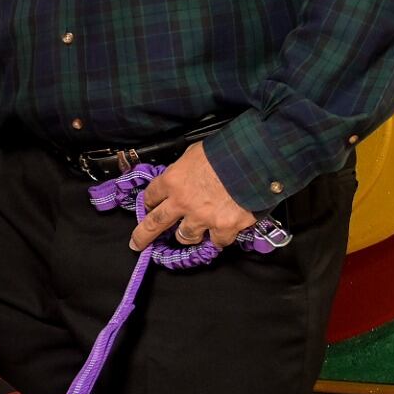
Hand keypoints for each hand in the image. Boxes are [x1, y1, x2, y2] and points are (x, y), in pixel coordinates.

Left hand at [131, 143, 255, 250]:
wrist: (256, 160)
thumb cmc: (227, 150)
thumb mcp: (196, 152)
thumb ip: (186, 167)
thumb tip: (186, 173)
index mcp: (173, 181)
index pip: (151, 195)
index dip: (150, 201)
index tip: (150, 206)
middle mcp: (182, 202)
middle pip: (155, 224)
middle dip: (143, 236)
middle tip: (138, 243)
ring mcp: (202, 217)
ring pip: (185, 236)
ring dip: (188, 234)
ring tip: (194, 231)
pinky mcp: (224, 227)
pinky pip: (217, 241)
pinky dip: (219, 238)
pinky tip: (222, 233)